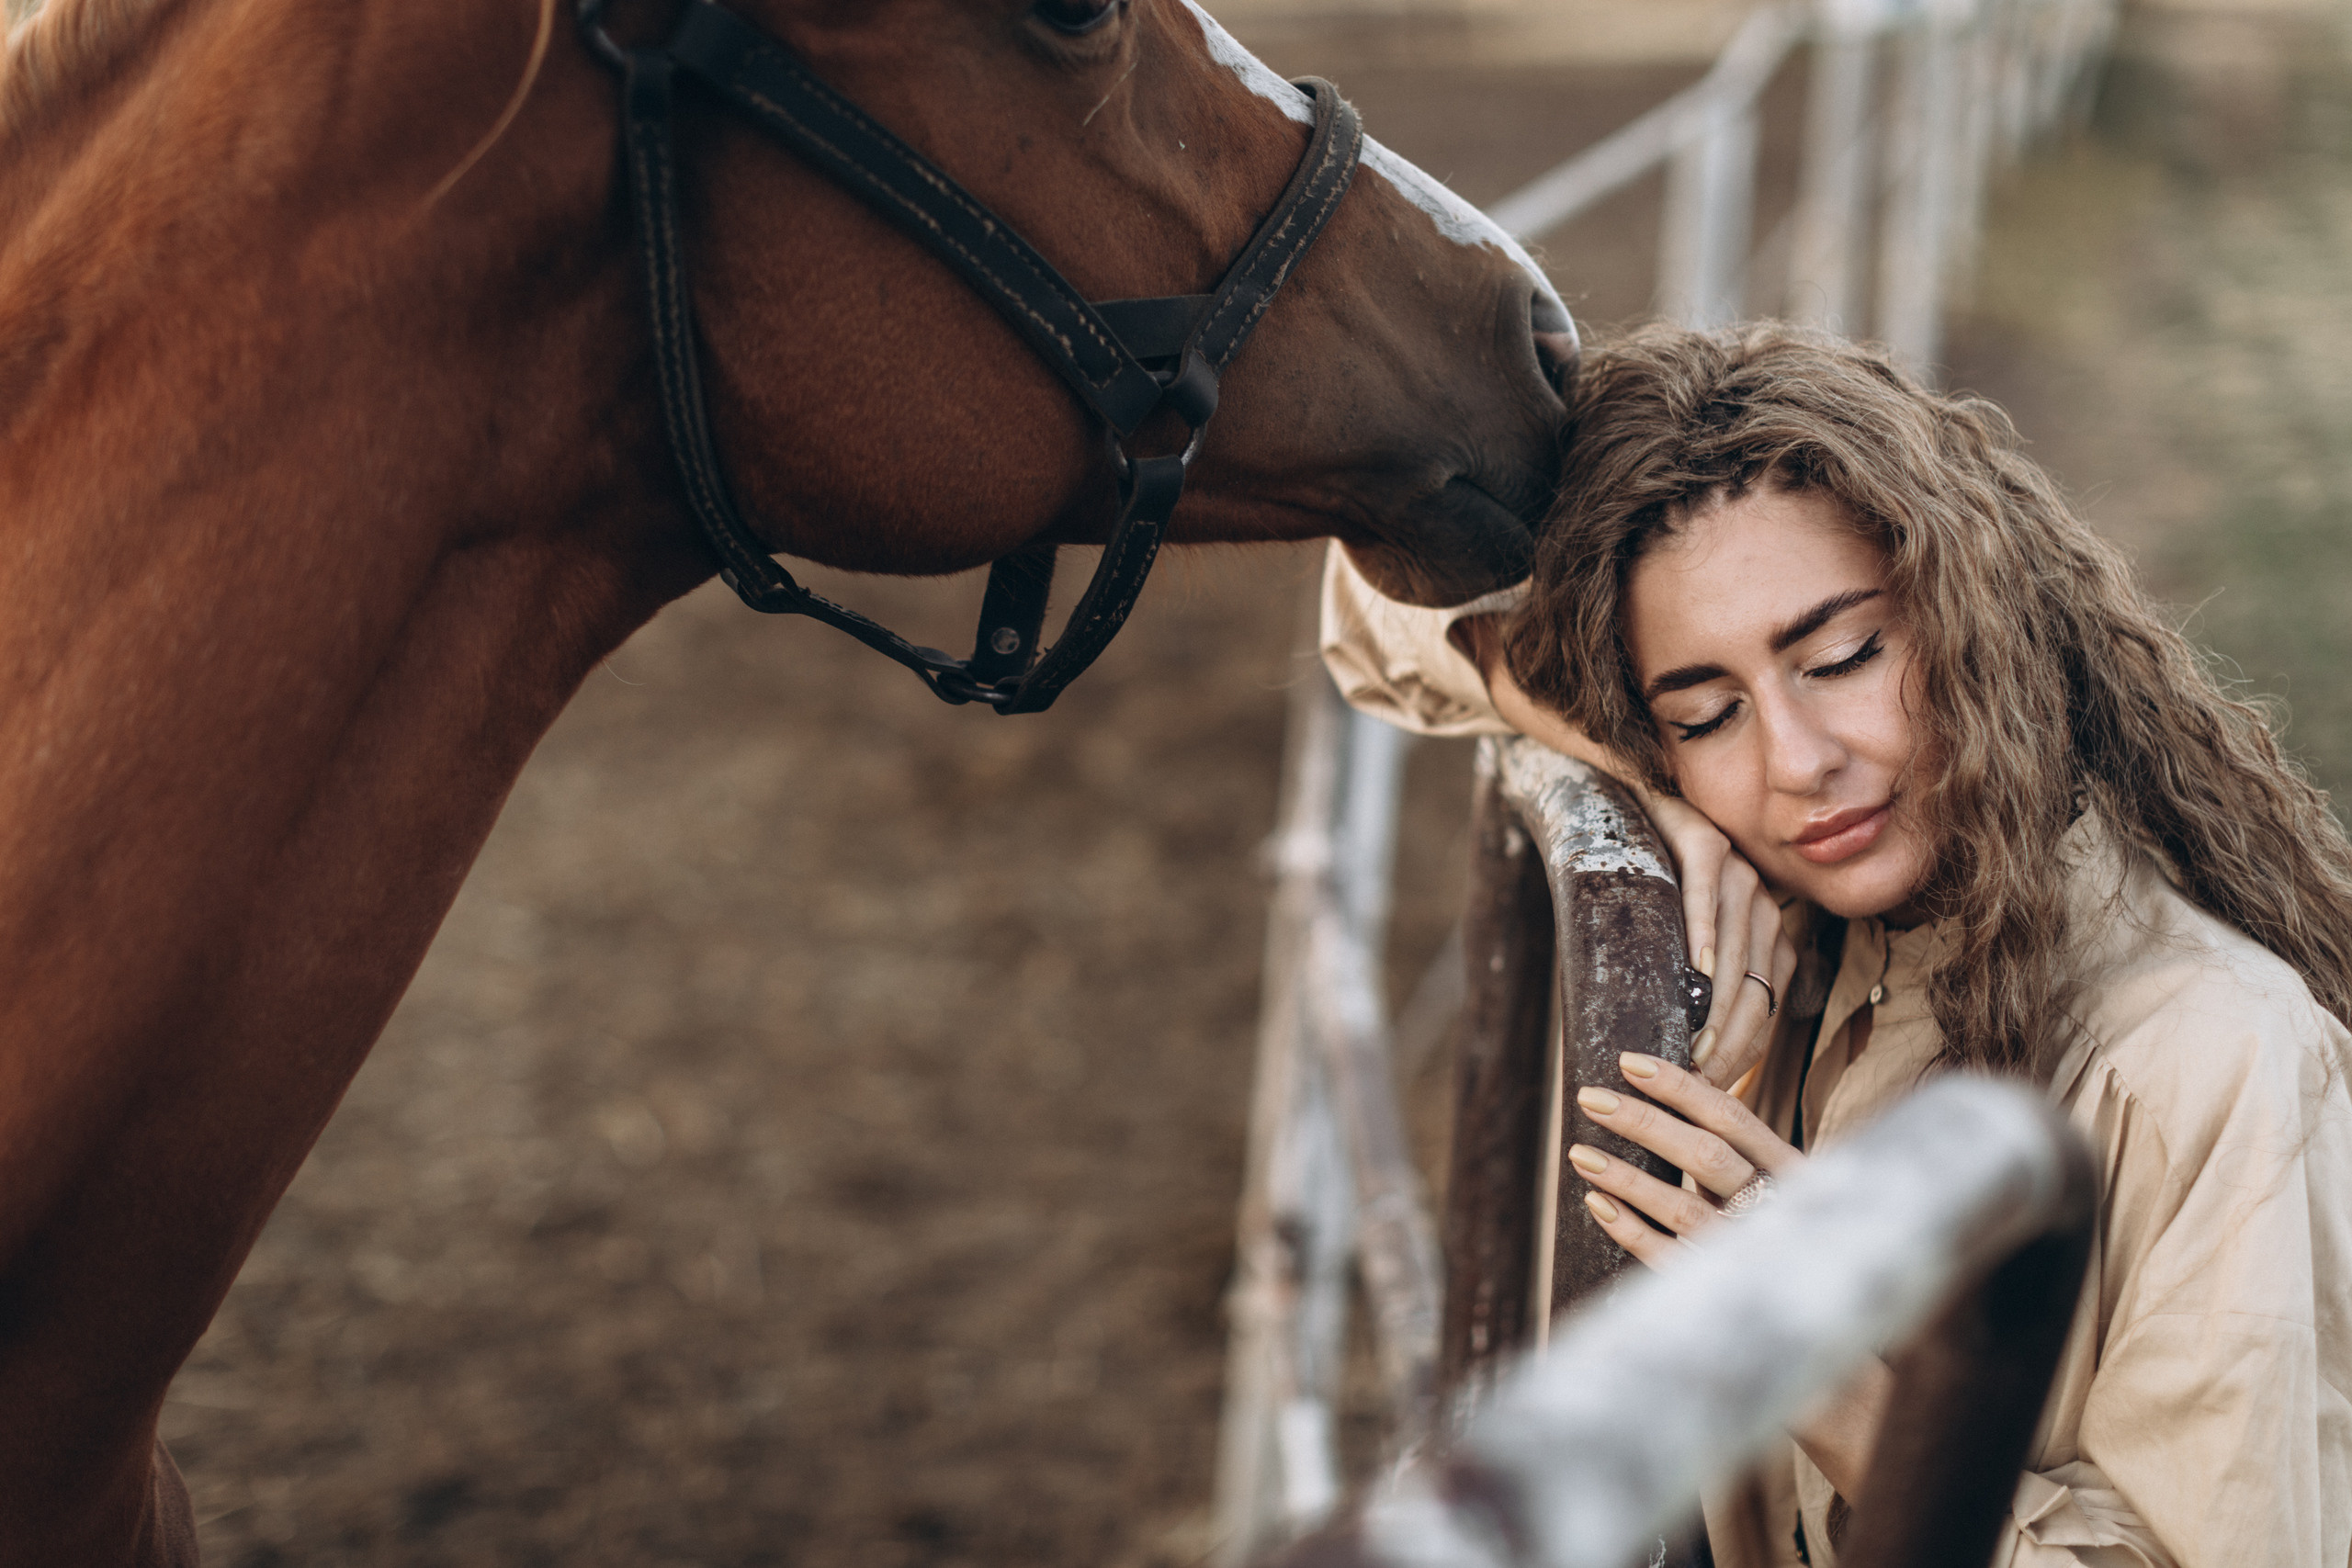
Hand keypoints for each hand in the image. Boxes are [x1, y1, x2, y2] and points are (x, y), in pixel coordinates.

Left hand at [1571, 1052, 1888, 1499]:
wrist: (1844, 1367)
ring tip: (1579, 1152)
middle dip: (1644, 1121)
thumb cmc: (1802, 1261)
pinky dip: (1631, 1231)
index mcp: (1794, 1174)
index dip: (1681, 1087)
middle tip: (1590, 1096)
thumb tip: (1681, 1105)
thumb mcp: (1783, 1199)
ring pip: (1682, 1206)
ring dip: (1626, 1176)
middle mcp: (1778, 1210)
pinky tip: (1597, 1204)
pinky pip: (1670, 1260)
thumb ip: (1743, 1160)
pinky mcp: (1727, 1299)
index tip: (1629, 1062)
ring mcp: (1753, 1256)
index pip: (1733, 1117)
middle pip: (1705, 1155)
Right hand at [1639, 793, 1794, 1089]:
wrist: (1625, 813)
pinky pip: (1706, 891)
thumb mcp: (1674, 953)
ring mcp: (1739, 871)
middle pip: (1754, 986)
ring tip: (1690, 1047)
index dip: (1743, 1052)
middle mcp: (1764, 904)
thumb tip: (1687, 1075)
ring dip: (1715, 1004)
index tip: (1712, 1091)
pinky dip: (1703, 931)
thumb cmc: (1645, 898)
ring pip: (1736, 948)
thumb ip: (1692, 998)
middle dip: (1728, 1041)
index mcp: (1768, 936)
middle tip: (1697, 1083)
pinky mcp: (1707, 841)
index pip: (1766, 1007)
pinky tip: (1693, 967)